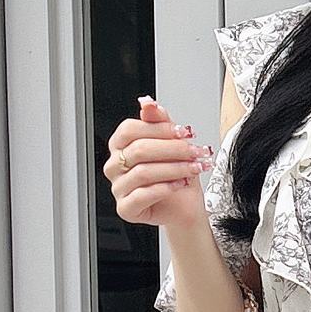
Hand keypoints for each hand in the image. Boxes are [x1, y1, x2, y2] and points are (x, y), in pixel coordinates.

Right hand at [103, 96, 214, 234]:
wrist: (183, 206)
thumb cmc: (174, 175)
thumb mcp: (171, 143)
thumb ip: (158, 121)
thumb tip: (147, 102)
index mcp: (120, 145)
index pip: (130, 129)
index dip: (159, 129)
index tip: (183, 132)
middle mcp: (114, 165)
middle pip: (139, 150)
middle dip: (172, 149)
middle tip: (195, 151)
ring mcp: (118, 188)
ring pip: (143, 173)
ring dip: (174, 169)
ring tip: (193, 168)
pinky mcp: (125, 209)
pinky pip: (142, 195)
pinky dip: (165, 189)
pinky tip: (181, 184)